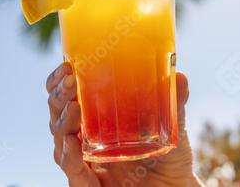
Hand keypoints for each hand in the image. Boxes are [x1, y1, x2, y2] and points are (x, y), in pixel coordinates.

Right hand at [46, 63, 200, 186]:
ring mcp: (85, 163)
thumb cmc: (169, 157)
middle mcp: (86, 140)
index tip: (67, 65)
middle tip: (69, 80)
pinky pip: (73, 171)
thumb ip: (175, 103)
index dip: (62, 82)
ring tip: (73, 106)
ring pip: (61, 141)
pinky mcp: (88, 184)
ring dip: (63, 122)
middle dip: (59, 96)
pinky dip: (69, 157)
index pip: (70, 97)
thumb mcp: (174, 126)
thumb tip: (181, 75)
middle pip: (59, 115)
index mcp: (98, 120)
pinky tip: (71, 143)